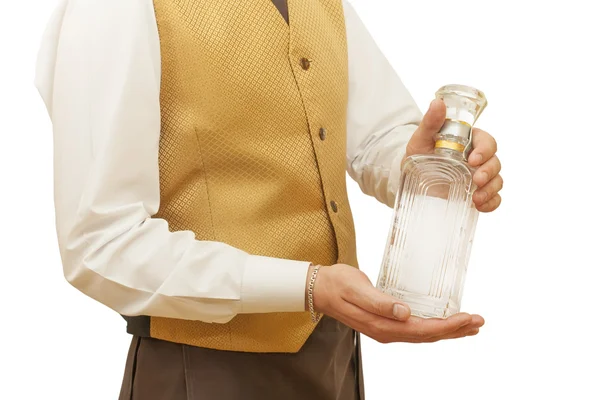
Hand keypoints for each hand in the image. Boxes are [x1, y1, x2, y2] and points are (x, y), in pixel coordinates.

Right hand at [308, 264, 484, 342]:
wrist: (319, 288)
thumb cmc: (337, 284)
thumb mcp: (357, 289)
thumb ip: (380, 302)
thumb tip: (404, 313)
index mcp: (382, 325)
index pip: (422, 330)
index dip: (448, 326)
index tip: (468, 317)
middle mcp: (387, 331)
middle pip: (428, 335)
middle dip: (455, 330)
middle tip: (479, 321)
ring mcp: (386, 329)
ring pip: (424, 334)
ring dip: (448, 330)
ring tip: (470, 325)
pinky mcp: (386, 322)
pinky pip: (415, 329)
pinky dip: (434, 326)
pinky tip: (443, 322)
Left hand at [405, 99, 502, 211]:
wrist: (411, 175)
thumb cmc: (419, 153)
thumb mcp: (421, 138)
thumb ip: (430, 122)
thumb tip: (437, 103)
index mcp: (469, 141)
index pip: (487, 142)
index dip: (485, 150)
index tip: (473, 159)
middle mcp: (478, 158)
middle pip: (495, 162)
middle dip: (489, 172)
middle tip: (476, 180)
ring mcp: (478, 176)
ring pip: (497, 180)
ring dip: (491, 189)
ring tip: (476, 198)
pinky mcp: (475, 193)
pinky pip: (493, 198)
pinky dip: (491, 203)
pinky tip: (480, 206)